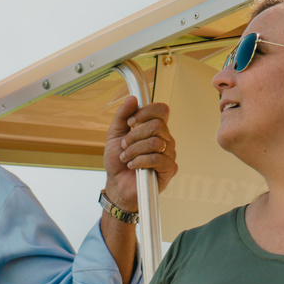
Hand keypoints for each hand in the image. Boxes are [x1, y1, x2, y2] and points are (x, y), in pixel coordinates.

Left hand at [103, 96, 177, 210]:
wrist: (117, 185)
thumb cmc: (118, 161)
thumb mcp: (114, 135)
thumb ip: (122, 116)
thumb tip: (133, 98)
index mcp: (155, 129)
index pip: (161, 110)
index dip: (145, 112)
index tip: (129, 123)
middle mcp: (165, 139)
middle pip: (157, 125)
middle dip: (134, 136)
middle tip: (124, 146)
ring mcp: (169, 154)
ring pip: (155, 142)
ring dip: (134, 150)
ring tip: (126, 158)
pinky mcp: (169, 169)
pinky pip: (157, 158)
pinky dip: (140, 161)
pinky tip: (133, 166)